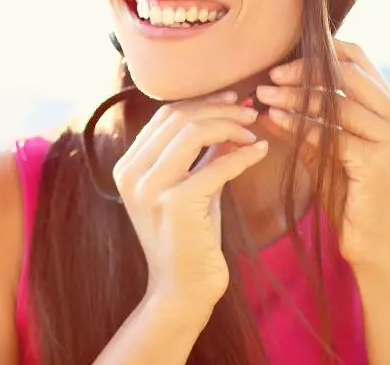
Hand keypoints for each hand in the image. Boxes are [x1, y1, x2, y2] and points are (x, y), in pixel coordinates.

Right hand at [113, 91, 269, 305]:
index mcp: (128, 166)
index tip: (232, 99)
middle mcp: (132, 173)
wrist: (182, 289)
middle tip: (250, 112)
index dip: (202, 101)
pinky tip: (260, 153)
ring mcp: (150, 188)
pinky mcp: (176, 204)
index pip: (165, 115)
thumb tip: (226, 115)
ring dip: (229, 126)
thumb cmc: (190, 238)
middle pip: (178, 117)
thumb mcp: (192, 186)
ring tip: (253, 131)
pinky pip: (216, 166)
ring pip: (193, 132)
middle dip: (219, 109)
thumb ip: (200, 154)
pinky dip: (242, 156)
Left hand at [255, 39, 389, 270]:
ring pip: (336, 102)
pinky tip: (273, 120)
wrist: (375, 249)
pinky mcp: (376, 162)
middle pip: (347, 74)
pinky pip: (329, 133)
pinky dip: (298, 124)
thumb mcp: (326, 153)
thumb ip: (306, 123)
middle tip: (270, 74)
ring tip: (262, 94)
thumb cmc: (350, 199)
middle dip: (304, 70)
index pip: (360, 61)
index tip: (284, 60)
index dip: (321, 53)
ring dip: (294, 96)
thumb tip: (267, 97)